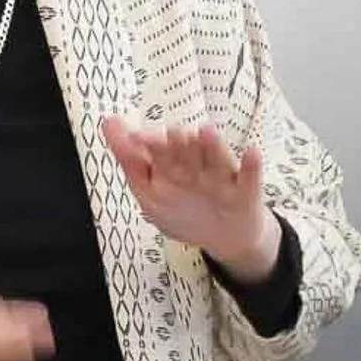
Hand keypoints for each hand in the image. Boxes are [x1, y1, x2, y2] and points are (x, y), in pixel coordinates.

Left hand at [100, 117, 281, 283]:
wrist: (226, 238)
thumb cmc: (186, 209)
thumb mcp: (151, 190)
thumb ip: (130, 159)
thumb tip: (108, 123)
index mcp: (174, 166)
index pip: (160, 151)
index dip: (150, 144)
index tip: (137, 137)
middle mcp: (198, 167)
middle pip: (188, 153)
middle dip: (179, 145)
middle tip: (171, 134)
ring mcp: (222, 178)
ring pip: (216, 160)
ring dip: (212, 147)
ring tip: (206, 133)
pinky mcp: (245, 192)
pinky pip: (249, 178)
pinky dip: (251, 166)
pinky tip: (252, 154)